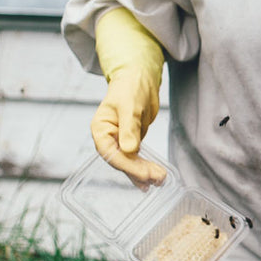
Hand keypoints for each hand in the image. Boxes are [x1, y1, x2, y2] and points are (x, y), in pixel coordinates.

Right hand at [91, 72, 166, 188]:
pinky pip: (136, 158)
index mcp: (101, 128)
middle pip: (121, 160)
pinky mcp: (131, 141)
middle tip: (157, 179)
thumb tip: (129, 150)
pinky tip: (153, 179)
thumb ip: (129, 128)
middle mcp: (108, 137)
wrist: (139, 79)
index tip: (144, 174)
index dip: (127, 165)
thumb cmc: (130, 87)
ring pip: (129, 162)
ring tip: (159, 181)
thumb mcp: (130, 106)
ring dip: (143, 172)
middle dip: (138, 171)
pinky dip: (144, 167)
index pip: (110, 152)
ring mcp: (119, 140)